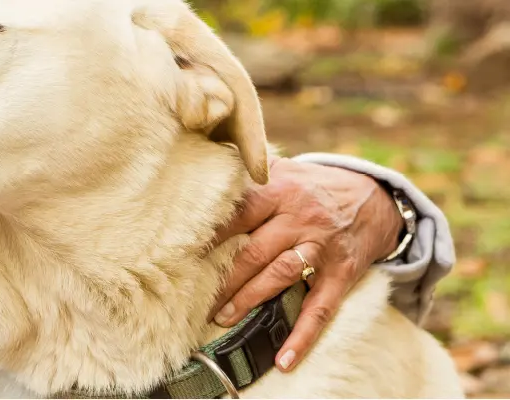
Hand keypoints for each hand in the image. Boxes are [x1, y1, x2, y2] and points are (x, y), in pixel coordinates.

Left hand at [208, 156, 403, 371]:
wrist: (375, 198)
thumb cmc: (313, 187)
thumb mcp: (285, 170)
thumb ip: (249, 176)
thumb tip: (202, 174)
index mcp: (281, 191)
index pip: (238, 214)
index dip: (210, 235)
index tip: (181, 252)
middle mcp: (300, 218)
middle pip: (254, 251)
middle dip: (223, 278)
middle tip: (193, 298)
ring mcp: (322, 248)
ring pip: (280, 276)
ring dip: (249, 299)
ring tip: (222, 318)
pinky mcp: (341, 274)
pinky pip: (321, 309)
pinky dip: (303, 336)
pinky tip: (285, 359)